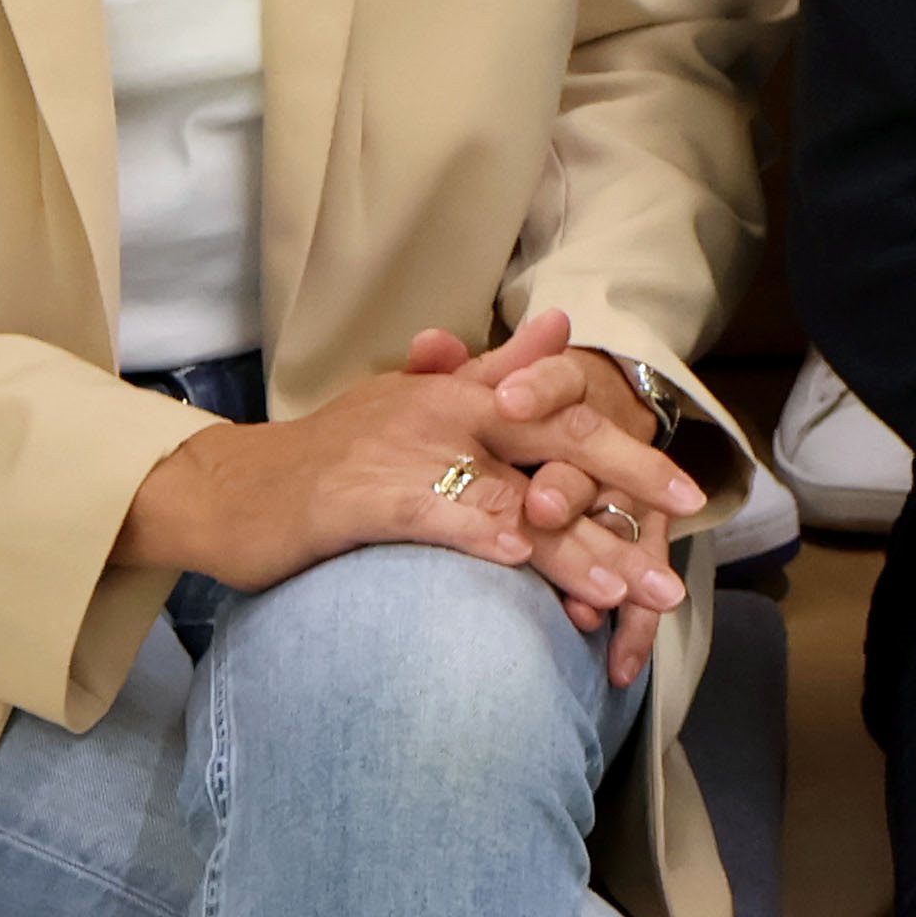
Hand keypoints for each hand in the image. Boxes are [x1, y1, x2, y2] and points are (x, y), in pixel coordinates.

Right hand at [114, 315, 694, 686]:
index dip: (632, 451)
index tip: (688, 496)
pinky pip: (438, 511)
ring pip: (513, 495)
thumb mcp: (415, 402)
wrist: (227, 490)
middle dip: (629, 495)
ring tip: (631, 591)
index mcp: (464, 391)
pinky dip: (483, 533)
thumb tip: (560, 325)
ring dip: (578, 550)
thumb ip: (493, 370)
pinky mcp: (364, 496)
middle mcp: (447, 411)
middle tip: (681, 549)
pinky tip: (525, 559)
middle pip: (561, 444)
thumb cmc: (328, 459)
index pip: (566, 414)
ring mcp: (407, 451)